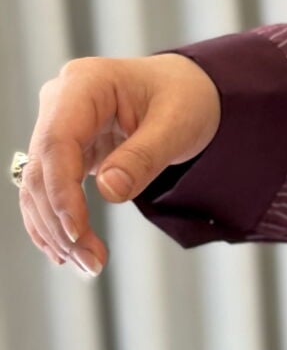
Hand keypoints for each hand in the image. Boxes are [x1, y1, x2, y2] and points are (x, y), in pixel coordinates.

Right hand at [16, 53, 220, 277]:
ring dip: (56, 230)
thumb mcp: (177, 125)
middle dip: (60, 221)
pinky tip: (66, 252)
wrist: (185, 90)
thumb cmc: (185, 98)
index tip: (77, 232)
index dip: (61, 192)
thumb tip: (110, 192)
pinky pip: (48, 189)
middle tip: (91, 263)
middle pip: (42, 169)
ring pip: (38, 185)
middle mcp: (60, 102)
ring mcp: (57, 126)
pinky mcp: (64, 151)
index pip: (57, 142)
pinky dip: (55, 222)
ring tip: (88, 265)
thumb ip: (144, 157)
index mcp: (85, 84)